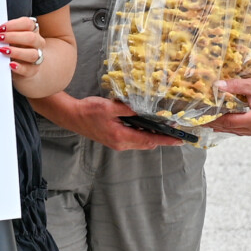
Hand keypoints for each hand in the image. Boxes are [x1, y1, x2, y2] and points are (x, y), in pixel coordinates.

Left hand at [0, 17, 46, 80]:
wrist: (25, 67)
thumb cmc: (16, 48)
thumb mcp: (13, 38)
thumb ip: (7, 33)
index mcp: (33, 31)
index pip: (28, 24)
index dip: (13, 24)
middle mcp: (38, 43)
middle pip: (31, 38)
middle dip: (12, 37)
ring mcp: (38, 57)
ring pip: (32, 54)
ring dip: (16, 52)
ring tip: (2, 50)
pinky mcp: (33, 70)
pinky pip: (28, 69)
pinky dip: (19, 67)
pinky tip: (11, 65)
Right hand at [65, 95, 184, 149]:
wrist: (71, 116)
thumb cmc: (89, 111)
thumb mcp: (110, 107)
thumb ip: (129, 109)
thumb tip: (144, 109)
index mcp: (121, 137)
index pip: (149, 140)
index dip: (165, 140)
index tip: (179, 140)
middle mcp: (120, 143)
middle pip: (146, 143)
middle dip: (161, 138)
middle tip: (175, 132)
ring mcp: (116, 143)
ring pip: (140, 142)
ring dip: (151, 136)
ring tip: (163, 127)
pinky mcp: (113, 139)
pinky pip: (132, 139)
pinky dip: (142, 134)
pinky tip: (145, 125)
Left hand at [207, 68, 250, 138]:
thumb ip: (234, 86)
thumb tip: (216, 86)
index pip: (229, 122)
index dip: (214, 120)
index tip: (202, 119)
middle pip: (233, 129)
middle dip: (217, 124)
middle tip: (202, 122)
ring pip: (239, 131)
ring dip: (227, 127)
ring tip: (212, 123)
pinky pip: (246, 131)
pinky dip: (237, 127)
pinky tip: (228, 123)